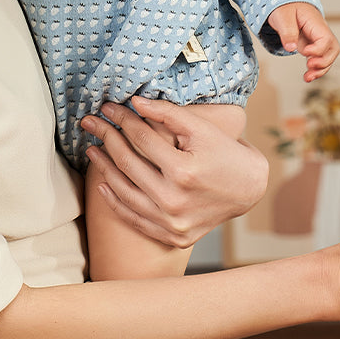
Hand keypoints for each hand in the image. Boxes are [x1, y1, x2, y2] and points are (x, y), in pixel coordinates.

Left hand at [81, 96, 267, 246]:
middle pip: (128, 163)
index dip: (122, 119)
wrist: (250, 191)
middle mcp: (174, 200)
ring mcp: (172, 222)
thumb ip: (168, 113)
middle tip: (89, 123)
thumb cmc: (227, 155)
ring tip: (93, 150)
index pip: (141, 139)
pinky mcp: (173, 236)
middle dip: (105, 137)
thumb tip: (134, 102)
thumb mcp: (202, 129)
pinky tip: (103, 184)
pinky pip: (134, 218)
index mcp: (183, 171)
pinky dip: (115, 201)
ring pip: (124, 192)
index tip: (107, 108)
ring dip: (104, 168)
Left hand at [267, 4, 339, 81]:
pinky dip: (315, 70)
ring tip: (307, 78)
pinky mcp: (312, 47)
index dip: (318, 49)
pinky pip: (319, 60)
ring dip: (320, 70)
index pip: (326, 39)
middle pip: (333, 50)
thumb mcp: (283, 17)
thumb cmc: (285, 7)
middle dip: (324, 62)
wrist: (285, 4)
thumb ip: (287, 32)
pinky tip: (307, 77)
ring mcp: (317, 40)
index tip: (304, 52)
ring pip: (328, 58)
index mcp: (316, 23)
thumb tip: (291, 48)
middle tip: (309, 66)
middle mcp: (320, 32)